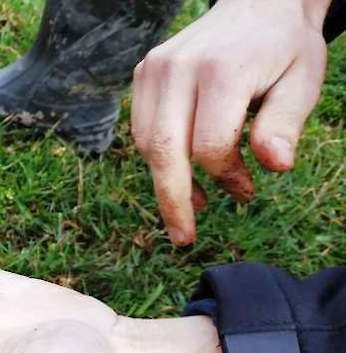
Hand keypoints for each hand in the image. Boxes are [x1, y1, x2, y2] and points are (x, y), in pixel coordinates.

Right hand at [131, 0, 328, 244]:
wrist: (256, 3)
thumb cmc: (284, 49)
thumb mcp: (302, 82)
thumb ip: (284, 124)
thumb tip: (274, 167)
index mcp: (221, 70)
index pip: (208, 146)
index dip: (226, 178)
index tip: (248, 190)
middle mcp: (177, 68)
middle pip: (163, 151)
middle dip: (172, 201)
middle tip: (185, 237)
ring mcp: (154, 69)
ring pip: (147, 144)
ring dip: (169, 180)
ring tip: (197, 201)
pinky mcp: (143, 73)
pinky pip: (141, 129)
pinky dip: (159, 157)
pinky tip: (184, 168)